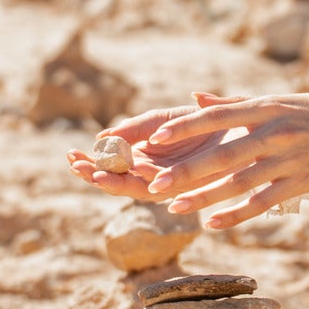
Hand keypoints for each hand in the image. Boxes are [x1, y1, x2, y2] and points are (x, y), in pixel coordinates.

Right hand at [66, 100, 210, 202]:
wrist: (238, 123)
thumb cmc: (199, 120)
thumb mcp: (161, 120)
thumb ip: (134, 128)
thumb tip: (102, 137)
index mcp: (143, 158)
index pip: (110, 166)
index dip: (90, 162)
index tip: (70, 155)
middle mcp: (153, 174)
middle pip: (118, 180)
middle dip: (94, 174)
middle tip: (74, 166)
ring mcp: (170, 181)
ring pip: (137, 188)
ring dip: (116, 182)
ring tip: (95, 175)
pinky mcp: (191, 184)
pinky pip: (167, 184)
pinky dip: (150, 178)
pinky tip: (134, 169)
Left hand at [140, 90, 308, 229]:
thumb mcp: (284, 100)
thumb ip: (238, 103)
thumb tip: (195, 99)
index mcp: (270, 106)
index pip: (220, 116)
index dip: (186, 127)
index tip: (155, 137)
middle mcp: (279, 132)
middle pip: (225, 155)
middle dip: (187, 172)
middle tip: (154, 186)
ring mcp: (292, 159)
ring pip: (240, 183)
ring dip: (205, 197)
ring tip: (174, 208)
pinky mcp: (304, 182)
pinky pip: (264, 202)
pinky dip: (237, 214)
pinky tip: (213, 223)